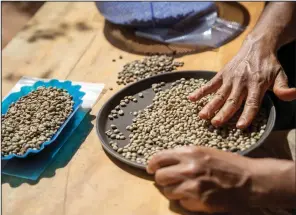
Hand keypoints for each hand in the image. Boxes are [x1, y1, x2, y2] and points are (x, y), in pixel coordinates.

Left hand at [147, 146, 276, 212]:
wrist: (249, 180)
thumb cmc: (229, 164)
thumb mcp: (205, 152)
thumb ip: (184, 156)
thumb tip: (165, 162)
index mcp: (189, 152)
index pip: (159, 158)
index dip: (152, 164)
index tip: (150, 168)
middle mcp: (188, 168)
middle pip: (159, 177)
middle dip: (162, 179)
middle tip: (169, 180)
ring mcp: (192, 186)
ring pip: (167, 192)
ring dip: (173, 191)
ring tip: (184, 188)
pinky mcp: (198, 201)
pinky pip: (180, 203)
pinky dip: (184, 201)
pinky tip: (195, 195)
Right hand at [188, 36, 295, 128]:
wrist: (257, 46)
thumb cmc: (269, 64)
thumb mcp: (280, 75)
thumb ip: (283, 87)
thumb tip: (293, 95)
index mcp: (256, 85)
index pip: (252, 103)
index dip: (247, 115)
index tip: (241, 126)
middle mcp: (241, 83)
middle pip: (232, 101)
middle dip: (224, 113)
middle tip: (215, 123)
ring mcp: (230, 79)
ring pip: (219, 95)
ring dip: (210, 105)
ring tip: (202, 115)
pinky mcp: (221, 75)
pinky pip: (210, 84)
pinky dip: (200, 91)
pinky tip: (191, 98)